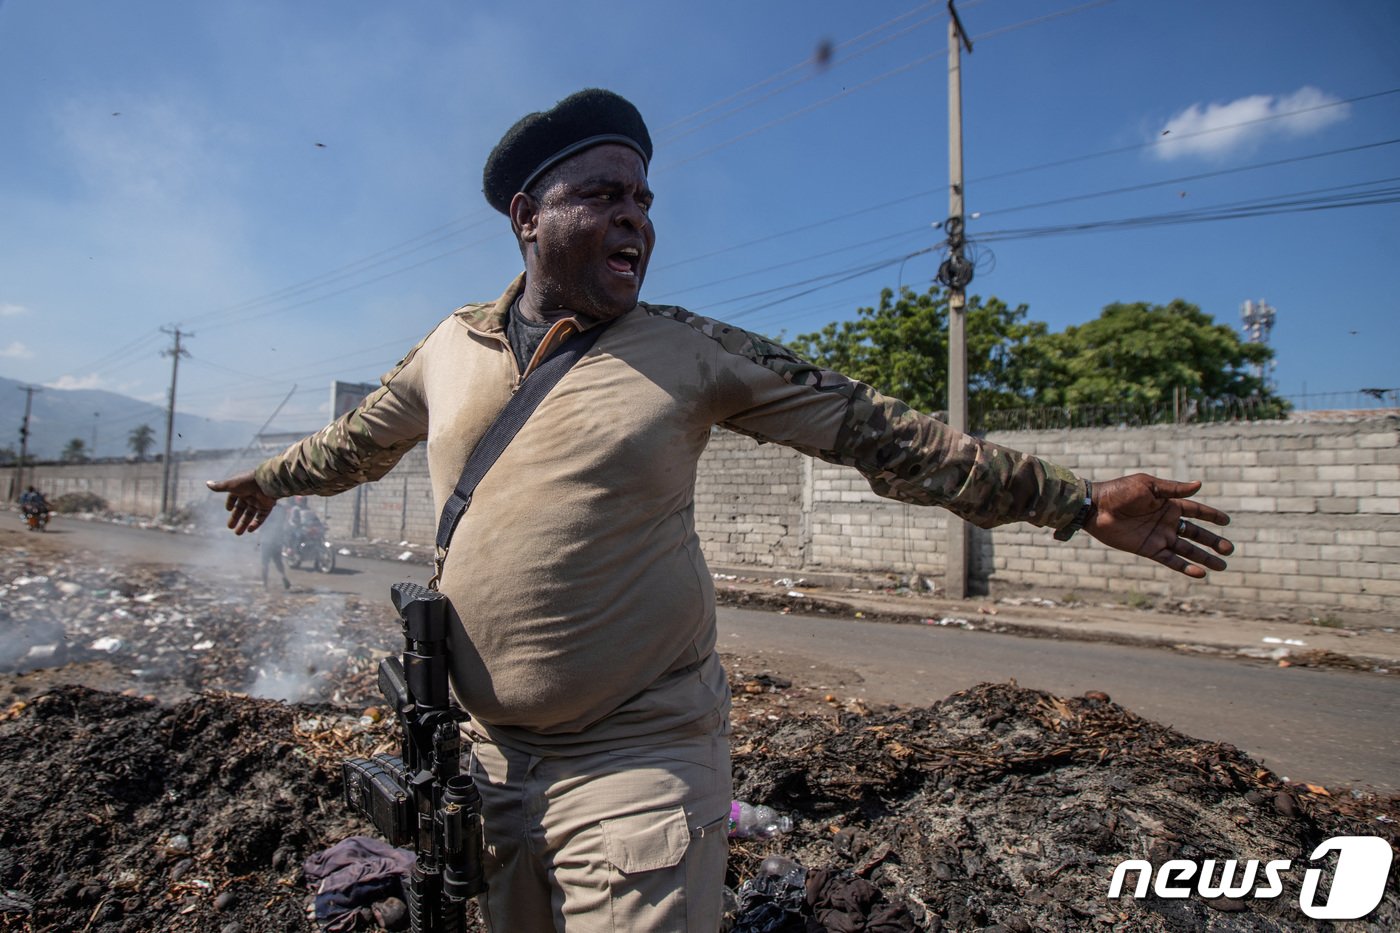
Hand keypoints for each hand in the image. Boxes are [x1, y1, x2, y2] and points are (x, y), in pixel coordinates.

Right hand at [206, 472, 277, 534]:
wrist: (267, 482)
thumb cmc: (247, 481)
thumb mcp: (231, 484)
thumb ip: (219, 486)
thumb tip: (207, 484)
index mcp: (241, 489)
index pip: (234, 497)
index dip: (230, 503)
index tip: (228, 509)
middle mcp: (250, 495)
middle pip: (241, 509)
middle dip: (235, 518)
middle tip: (230, 527)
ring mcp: (259, 502)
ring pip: (250, 515)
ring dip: (244, 524)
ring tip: (238, 533)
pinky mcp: (267, 507)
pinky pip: (261, 517)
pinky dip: (256, 524)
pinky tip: (249, 530)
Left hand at [1085, 474, 1232, 577]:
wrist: (1096, 507)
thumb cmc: (1120, 492)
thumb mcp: (1149, 485)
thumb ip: (1174, 489)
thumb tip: (1199, 485)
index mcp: (1168, 504)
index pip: (1196, 511)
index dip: (1211, 516)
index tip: (1227, 522)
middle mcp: (1166, 521)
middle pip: (1195, 533)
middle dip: (1212, 542)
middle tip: (1229, 550)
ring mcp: (1158, 536)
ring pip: (1187, 550)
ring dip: (1204, 557)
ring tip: (1222, 566)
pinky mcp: (1148, 549)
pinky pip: (1170, 560)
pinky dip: (1185, 567)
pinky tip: (1200, 573)